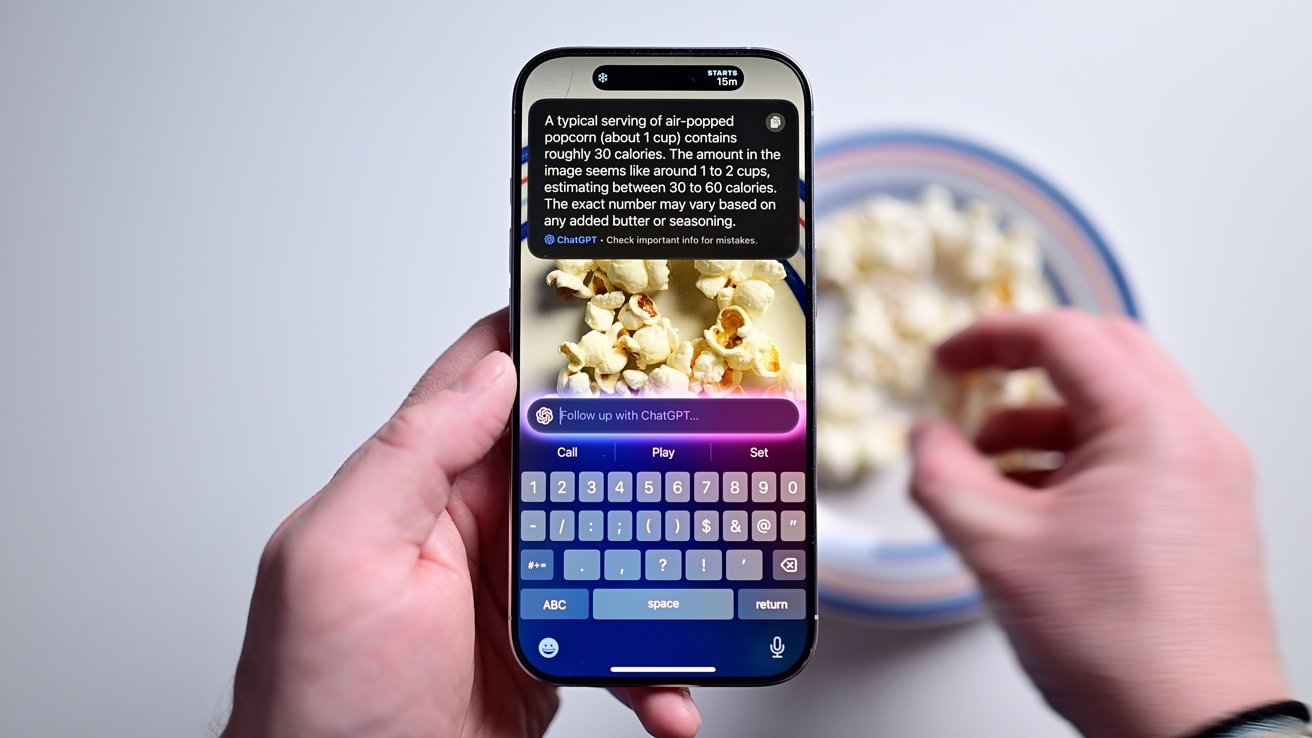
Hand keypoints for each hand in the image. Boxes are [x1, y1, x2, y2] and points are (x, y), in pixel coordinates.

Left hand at [221, 309, 699, 737]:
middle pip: (572, 457)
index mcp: (418, 484)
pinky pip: (618, 638)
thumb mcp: (344, 558)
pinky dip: (653, 662)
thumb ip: (411, 456)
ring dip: (663, 563)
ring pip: (612, 544)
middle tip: (704, 436)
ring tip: (708, 573)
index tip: (619, 306)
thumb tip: (489, 371)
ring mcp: (515, 590)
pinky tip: (669, 683)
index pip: (487, 381)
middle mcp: (470, 527)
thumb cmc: (319, 704)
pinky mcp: (548, 651)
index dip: (547, 337)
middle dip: (638, 444)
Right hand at [910, 310, 1288, 737]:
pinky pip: (1133, 456)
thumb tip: (925, 440)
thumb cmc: (1126, 646)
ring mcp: (1207, 477)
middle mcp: (1195, 440)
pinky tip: (1028, 504)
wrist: (1195, 728)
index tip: (948, 360)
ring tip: (985, 464)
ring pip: (1116, 409)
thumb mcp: (1000, 549)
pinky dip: (1075, 460)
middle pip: (1101, 356)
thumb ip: (943, 477)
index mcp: (1154, 428)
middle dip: (1022, 368)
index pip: (1065, 337)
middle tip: (970, 384)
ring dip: (1043, 422)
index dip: (989, 338)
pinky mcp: (1203, 515)